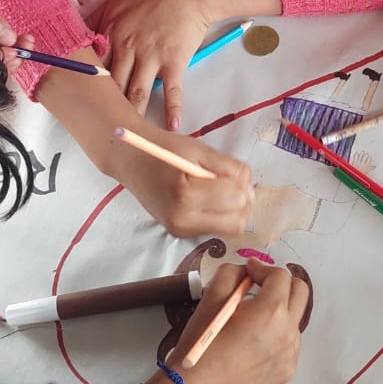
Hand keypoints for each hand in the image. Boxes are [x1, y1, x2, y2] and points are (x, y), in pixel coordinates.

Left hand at [91, 0, 216, 131]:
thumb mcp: (115, 1)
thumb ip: (96, 20)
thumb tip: (78, 36)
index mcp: (110, 33)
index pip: (91, 65)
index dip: (83, 86)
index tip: (78, 103)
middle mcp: (127, 48)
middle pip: (110, 85)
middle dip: (103, 108)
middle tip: (98, 128)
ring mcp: (151, 57)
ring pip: (136, 93)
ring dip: (132, 116)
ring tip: (127, 134)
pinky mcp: (173, 63)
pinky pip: (172, 91)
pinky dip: (172, 110)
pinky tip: (171, 127)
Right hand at [109, 121, 252, 237]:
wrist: (131, 160)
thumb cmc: (164, 150)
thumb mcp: (199, 150)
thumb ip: (229, 168)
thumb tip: (251, 189)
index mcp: (185, 196)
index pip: (236, 198)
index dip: (241, 183)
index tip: (229, 170)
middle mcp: (182, 220)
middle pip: (237, 221)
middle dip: (241, 200)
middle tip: (229, 180)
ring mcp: (180, 230)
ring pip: (229, 228)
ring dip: (232, 209)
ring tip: (218, 188)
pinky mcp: (180, 233)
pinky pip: (215, 228)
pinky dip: (219, 214)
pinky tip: (207, 197)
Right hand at [169, 260, 309, 383]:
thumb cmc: (203, 340)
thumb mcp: (211, 296)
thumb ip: (232, 272)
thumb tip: (248, 271)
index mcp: (271, 310)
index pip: (281, 276)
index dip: (263, 268)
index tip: (249, 272)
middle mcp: (288, 331)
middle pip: (300, 292)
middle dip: (281, 284)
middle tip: (260, 286)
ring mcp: (291, 353)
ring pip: (295, 318)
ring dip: (279, 311)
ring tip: (253, 318)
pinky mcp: (288, 369)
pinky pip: (289, 343)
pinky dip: (276, 335)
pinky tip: (254, 342)